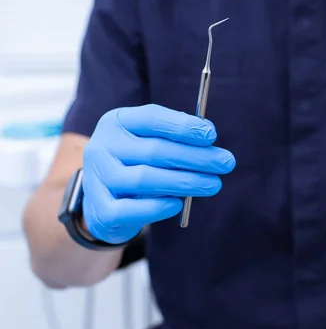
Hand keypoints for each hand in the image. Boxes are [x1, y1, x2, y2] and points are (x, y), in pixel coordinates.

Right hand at [82, 104, 234, 243]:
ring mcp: (96, 178)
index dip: (183, 126)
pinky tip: (178, 204)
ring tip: (213, 184)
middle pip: (154, 151)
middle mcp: (101, 146)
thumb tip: (207, 133)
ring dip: (185, 182)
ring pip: (144, 179)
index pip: (151, 118)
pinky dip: (157, 207)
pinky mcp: (100, 209)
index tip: (212, 135)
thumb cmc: (138, 162)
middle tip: (226, 162)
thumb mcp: (151, 141)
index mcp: (116, 122)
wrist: (103, 200)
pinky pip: (130, 210)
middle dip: (196, 157)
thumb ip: (176, 135)